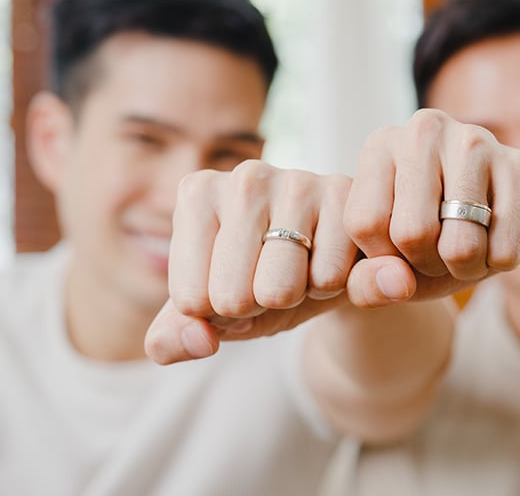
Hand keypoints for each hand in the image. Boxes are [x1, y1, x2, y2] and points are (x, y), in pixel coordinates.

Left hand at [145, 160, 418, 362]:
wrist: (330, 265)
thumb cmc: (258, 281)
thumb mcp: (210, 314)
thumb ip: (173, 338)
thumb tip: (198, 342)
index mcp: (197, 194)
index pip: (190, 300)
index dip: (218, 312)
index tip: (236, 281)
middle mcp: (244, 176)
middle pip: (231, 297)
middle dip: (254, 307)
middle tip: (271, 278)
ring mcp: (299, 180)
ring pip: (279, 291)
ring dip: (294, 298)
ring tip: (301, 269)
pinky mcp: (346, 197)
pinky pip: (327, 280)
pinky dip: (330, 288)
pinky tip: (330, 259)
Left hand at [344, 109, 519, 299]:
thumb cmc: (446, 236)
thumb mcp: (396, 263)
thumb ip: (367, 283)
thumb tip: (392, 283)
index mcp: (382, 145)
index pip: (363, 223)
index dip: (386, 260)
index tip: (404, 250)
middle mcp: (424, 130)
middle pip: (410, 234)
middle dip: (429, 266)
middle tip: (444, 252)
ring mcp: (475, 141)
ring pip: (459, 247)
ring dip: (468, 268)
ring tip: (475, 244)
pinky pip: (503, 251)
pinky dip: (502, 262)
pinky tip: (505, 235)